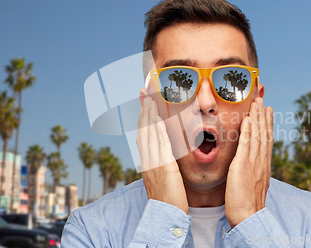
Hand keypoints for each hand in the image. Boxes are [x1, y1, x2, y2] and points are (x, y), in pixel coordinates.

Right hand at [136, 91, 188, 213]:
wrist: (165, 214)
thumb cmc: (167, 198)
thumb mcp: (162, 178)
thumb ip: (162, 165)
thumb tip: (164, 156)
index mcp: (147, 162)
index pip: (143, 136)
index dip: (142, 119)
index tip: (143, 105)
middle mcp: (147, 160)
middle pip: (143, 131)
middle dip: (144, 111)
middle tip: (144, 94)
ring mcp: (154, 163)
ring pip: (149, 135)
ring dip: (149, 116)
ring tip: (150, 100)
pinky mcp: (163, 167)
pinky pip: (160, 145)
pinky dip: (157, 130)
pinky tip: (158, 118)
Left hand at [225, 97, 273, 227]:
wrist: (248, 216)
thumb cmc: (247, 204)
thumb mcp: (252, 183)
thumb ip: (253, 171)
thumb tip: (251, 165)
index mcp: (263, 165)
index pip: (267, 140)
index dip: (267, 124)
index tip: (268, 110)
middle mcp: (261, 161)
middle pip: (264, 134)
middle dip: (263, 115)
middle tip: (262, 99)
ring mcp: (254, 162)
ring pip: (258, 135)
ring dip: (257, 117)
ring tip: (257, 102)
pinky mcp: (243, 165)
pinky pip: (247, 144)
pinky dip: (249, 130)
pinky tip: (248, 119)